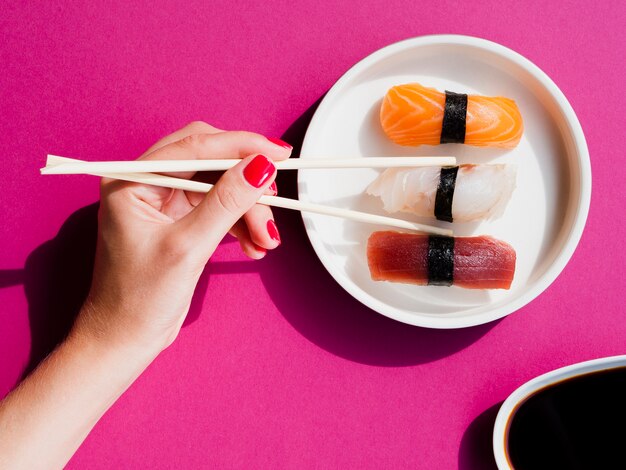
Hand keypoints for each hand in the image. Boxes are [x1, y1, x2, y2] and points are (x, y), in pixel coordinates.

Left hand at [73, 121, 291, 352]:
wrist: (126, 339)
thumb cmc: (139, 298)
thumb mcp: (187, 247)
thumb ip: (226, 203)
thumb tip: (261, 166)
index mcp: (132, 180)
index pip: (194, 147)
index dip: (240, 146)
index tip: (278, 154)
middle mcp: (146, 182)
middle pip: (210, 161)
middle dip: (245, 181)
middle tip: (276, 197)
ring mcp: (165, 201)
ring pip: (220, 187)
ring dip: (249, 210)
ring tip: (267, 240)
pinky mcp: (181, 220)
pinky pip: (220, 209)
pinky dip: (240, 224)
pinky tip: (255, 245)